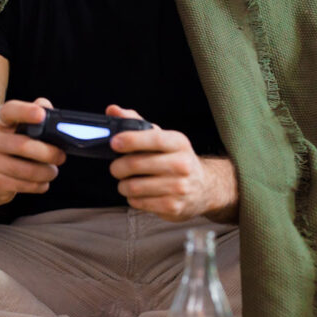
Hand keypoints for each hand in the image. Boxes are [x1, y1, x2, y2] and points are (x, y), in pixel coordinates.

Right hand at [0, 98, 65, 205]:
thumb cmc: (6, 147)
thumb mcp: (14, 128)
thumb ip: (33, 114)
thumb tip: (47, 108)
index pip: (10, 111)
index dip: (26, 112)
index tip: (41, 115)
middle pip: (24, 145)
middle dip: (49, 153)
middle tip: (61, 156)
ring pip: (27, 170)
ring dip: (47, 172)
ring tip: (52, 171)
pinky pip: (25, 185)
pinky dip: (39, 185)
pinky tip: (42, 182)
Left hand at [107, 104, 237, 222]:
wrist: (203, 188)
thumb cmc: (176, 159)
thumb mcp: (162, 138)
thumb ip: (136, 123)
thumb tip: (113, 110)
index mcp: (179, 143)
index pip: (154, 139)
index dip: (131, 140)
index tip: (114, 142)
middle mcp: (182, 164)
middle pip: (137, 164)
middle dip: (118, 167)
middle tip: (116, 168)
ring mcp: (179, 187)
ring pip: (134, 186)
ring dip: (123, 185)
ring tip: (126, 182)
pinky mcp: (173, 206)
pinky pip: (139, 202)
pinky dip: (132, 198)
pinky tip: (139, 193)